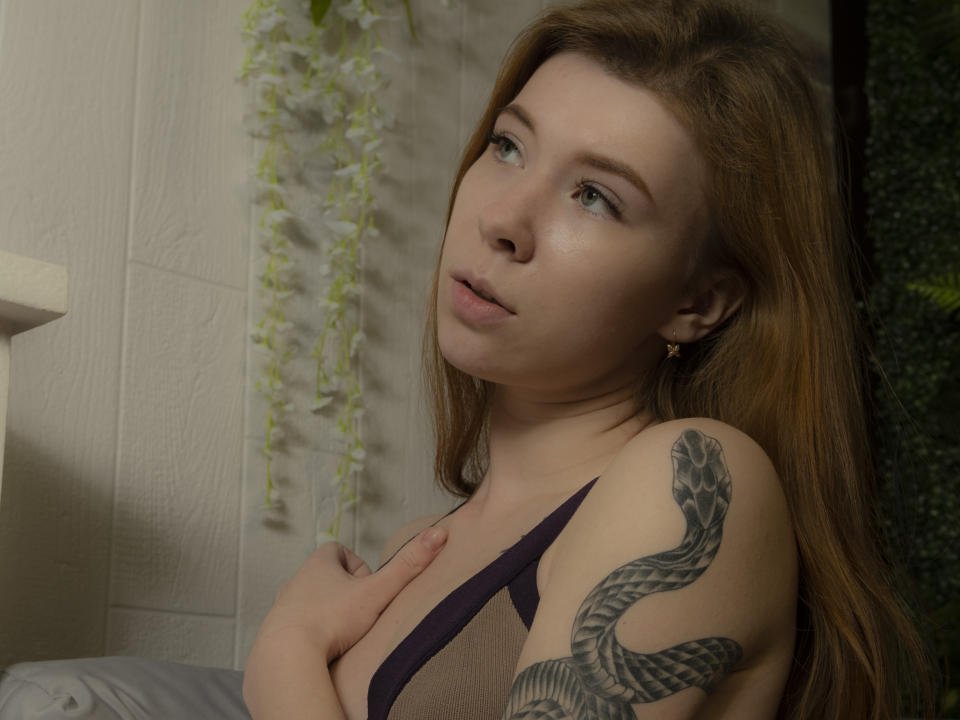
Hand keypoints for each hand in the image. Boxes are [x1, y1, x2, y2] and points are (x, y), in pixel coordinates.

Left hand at [252, 525, 447, 662]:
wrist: (286, 657)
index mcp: (318, 564)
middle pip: (325, 578)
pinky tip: (322, 650)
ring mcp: (282, 607)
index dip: (358, 566)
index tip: (368, 587)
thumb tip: (439, 534)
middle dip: (343, 593)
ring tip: (342, 634)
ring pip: (310, 603)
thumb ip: (408, 566)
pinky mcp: (274, 633)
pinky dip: (310, 636)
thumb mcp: (377, 592)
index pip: (339, 551)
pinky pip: (296, 628)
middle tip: (359, 613)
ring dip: (327, 614)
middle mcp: (296, 581)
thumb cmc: (332, 620)